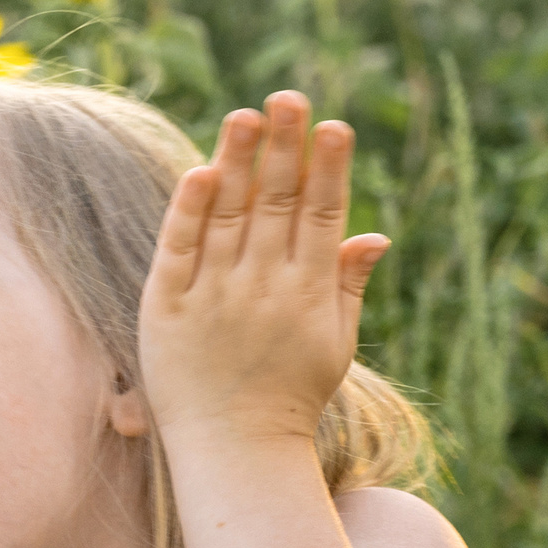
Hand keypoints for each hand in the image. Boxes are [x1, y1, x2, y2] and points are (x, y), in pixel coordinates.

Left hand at [139, 91, 389, 449]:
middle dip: (284, 148)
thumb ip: (348, 284)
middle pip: (276, 205)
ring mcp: (216, 296)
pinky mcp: (170, 309)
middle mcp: (265, 288)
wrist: (235, 450)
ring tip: (245, 116)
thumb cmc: (288, 396)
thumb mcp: (333, 343)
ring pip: (228, 217)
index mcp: (309, 292)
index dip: (328, 169)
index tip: (333, 126)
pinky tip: (199, 173)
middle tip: (288, 98)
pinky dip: (189, 212)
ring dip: (237, 163)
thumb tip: (377, 234)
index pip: (322, 216)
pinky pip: (179, 251)